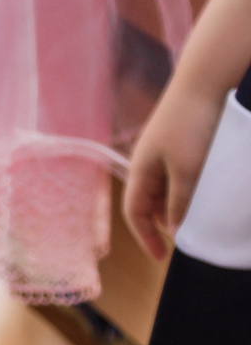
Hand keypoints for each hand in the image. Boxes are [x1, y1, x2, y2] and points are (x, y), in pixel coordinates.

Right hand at [126, 80, 226, 259]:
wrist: (203, 85)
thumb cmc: (191, 128)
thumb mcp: (188, 171)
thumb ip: (181, 203)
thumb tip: (176, 230)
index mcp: (141, 169)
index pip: (135, 211)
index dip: (146, 237)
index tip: (164, 259)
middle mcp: (148, 162)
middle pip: (150, 203)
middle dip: (165, 225)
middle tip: (190, 243)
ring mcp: (164, 152)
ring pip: (167, 191)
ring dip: (180, 208)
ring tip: (203, 221)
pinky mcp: (181, 144)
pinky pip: (180, 177)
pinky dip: (190, 192)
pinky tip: (208, 196)